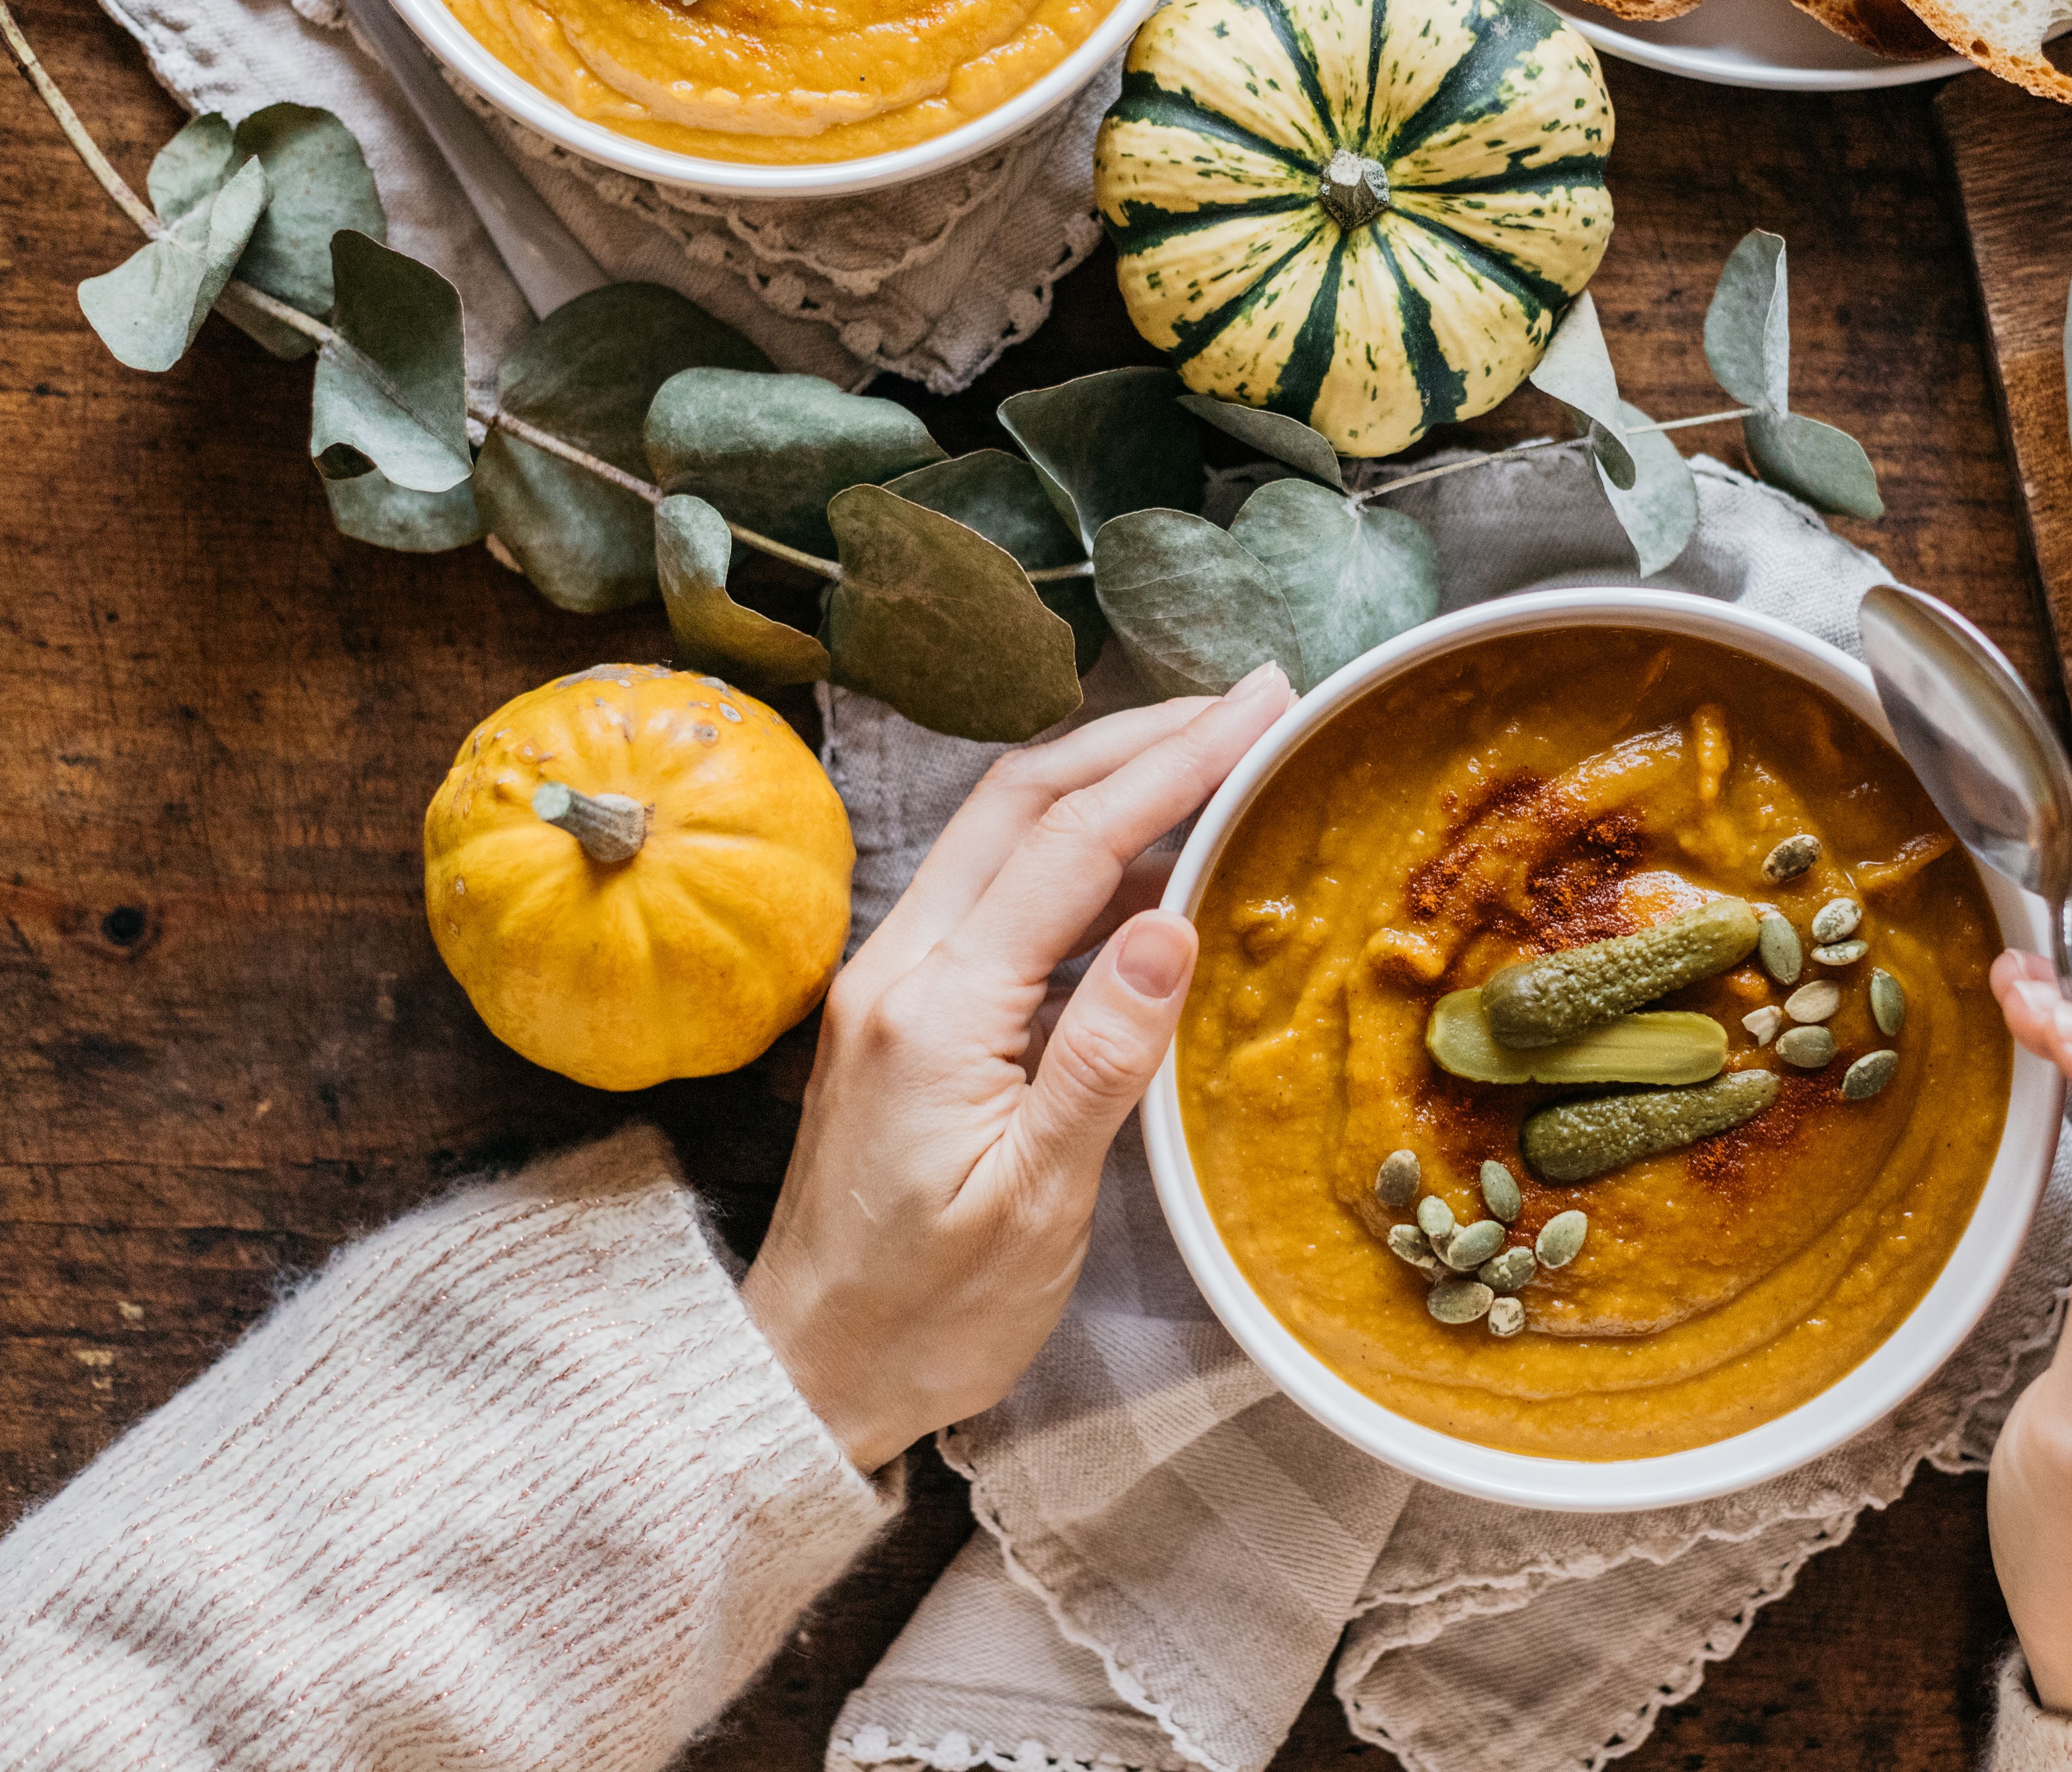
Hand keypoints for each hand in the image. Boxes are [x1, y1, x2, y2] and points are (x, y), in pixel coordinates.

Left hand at [742, 664, 1292, 1470]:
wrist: (809, 1372)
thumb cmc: (926, 1314)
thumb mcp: (1032, 1203)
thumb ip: (1100, 1060)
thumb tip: (1169, 924)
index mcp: (933, 1010)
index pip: (1070, 844)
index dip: (1174, 766)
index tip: (1262, 712)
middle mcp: (901, 969)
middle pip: (1024, 801)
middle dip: (1142, 735)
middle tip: (1252, 698)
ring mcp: (896, 983)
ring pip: (1004, 834)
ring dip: (1111, 779)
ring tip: (1218, 752)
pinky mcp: (908, 1010)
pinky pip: (999, 894)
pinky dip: (1082, 851)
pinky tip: (1151, 861)